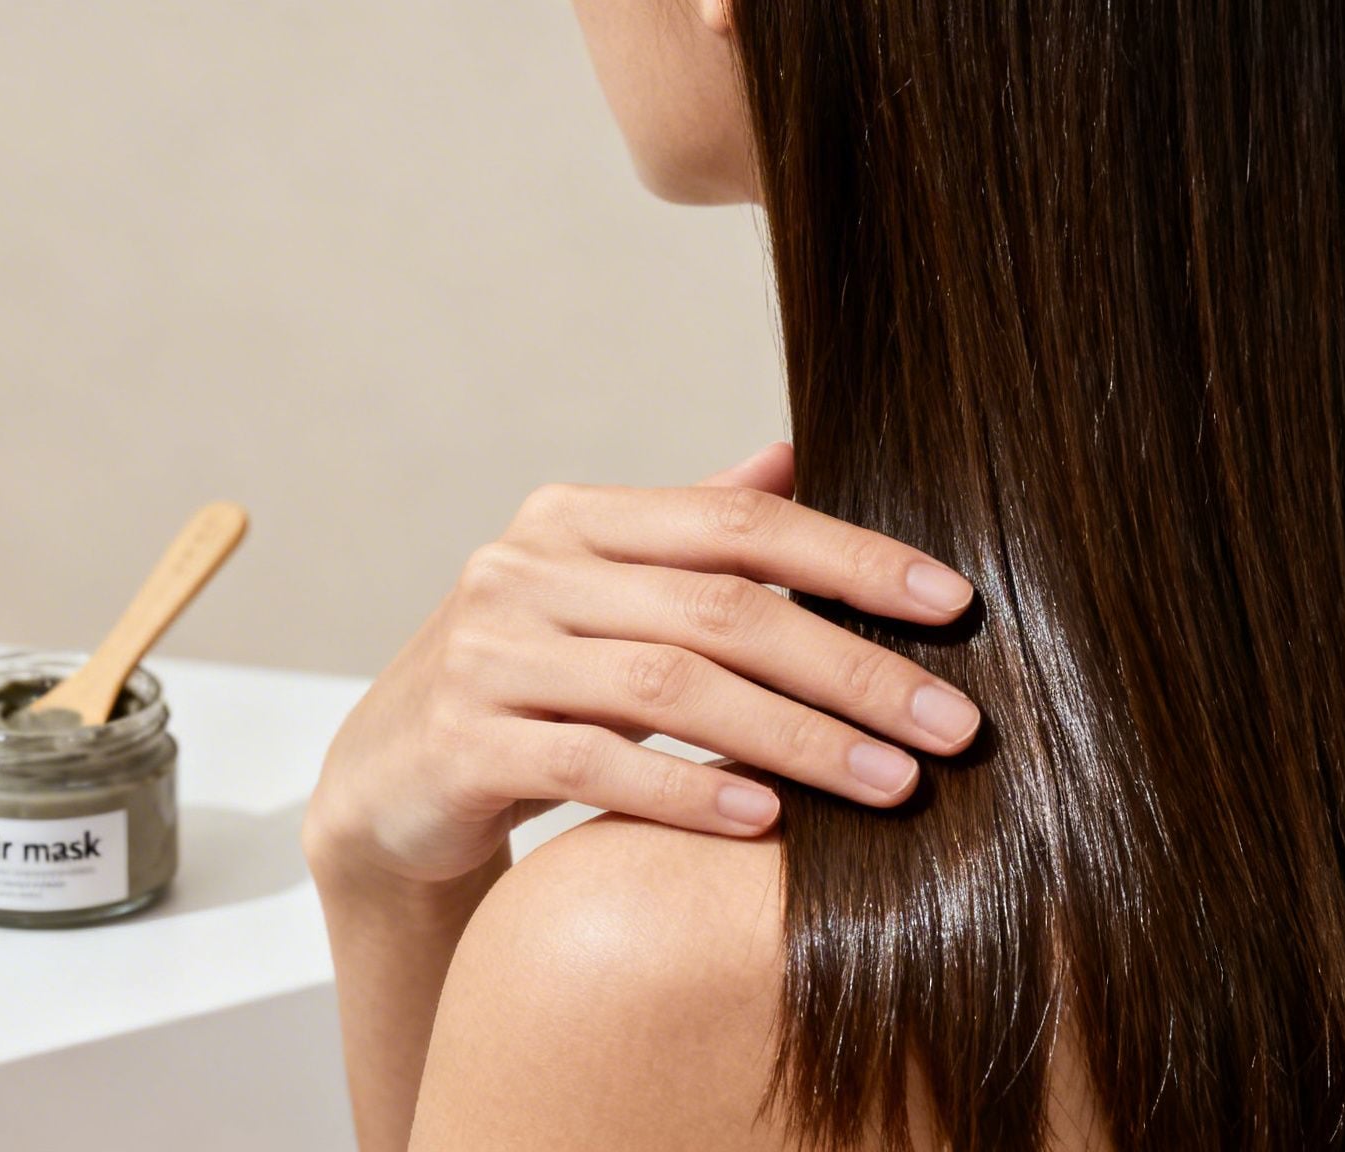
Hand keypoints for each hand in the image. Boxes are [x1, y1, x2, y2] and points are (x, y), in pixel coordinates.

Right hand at [301, 442, 981, 887]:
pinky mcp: (465, 742)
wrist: (388, 781)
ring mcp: (489, 654)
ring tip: (892, 783)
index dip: (852, 559)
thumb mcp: (598, 596)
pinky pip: (597, 766)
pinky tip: (769, 823)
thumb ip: (686, 534)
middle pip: (720, 609)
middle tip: (953, 724)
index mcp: (573, 521)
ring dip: (796, 739)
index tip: (955, 605)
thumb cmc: (524, 683)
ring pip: (671, 689)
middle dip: (851, 667)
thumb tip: (793, 457)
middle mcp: (525, 570)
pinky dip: (689, 795)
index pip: (737, 524)